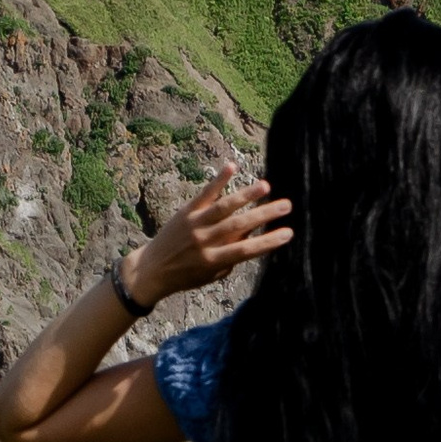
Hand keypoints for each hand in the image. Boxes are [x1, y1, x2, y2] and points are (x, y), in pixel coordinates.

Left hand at [127, 162, 293, 309]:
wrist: (151, 269)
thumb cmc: (187, 275)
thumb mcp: (212, 274)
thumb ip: (232, 258)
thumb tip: (254, 235)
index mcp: (213, 260)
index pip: (246, 250)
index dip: (268, 241)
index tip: (289, 232)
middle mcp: (204, 241)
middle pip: (239, 225)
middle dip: (265, 214)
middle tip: (287, 205)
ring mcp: (194, 224)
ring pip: (224, 207)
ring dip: (246, 195)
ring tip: (266, 186)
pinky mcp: (185, 212)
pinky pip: (204, 194)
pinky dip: (218, 180)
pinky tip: (232, 166)